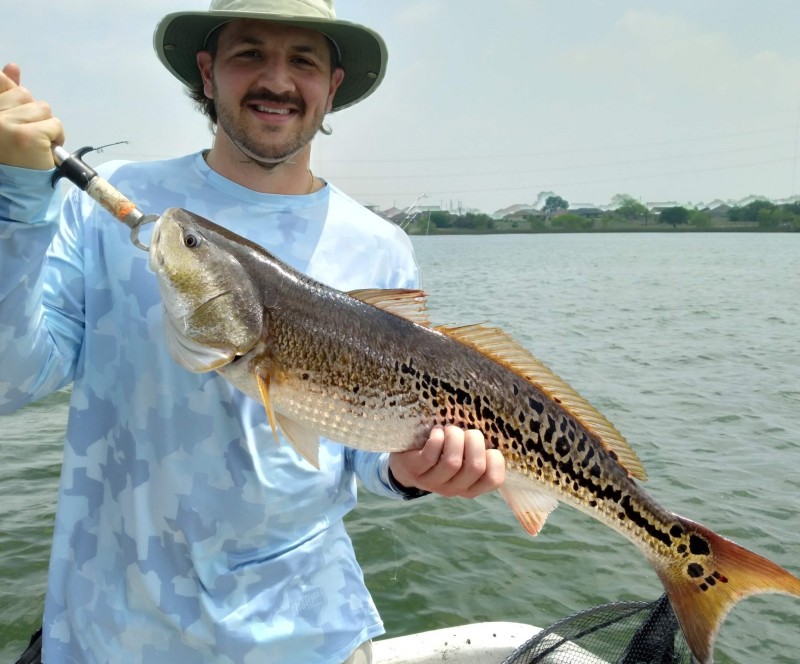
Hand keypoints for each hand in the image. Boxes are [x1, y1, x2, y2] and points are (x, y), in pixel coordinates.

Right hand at [0, 63, 63, 169]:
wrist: (14, 188)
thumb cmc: (9, 155)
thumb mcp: (5, 122)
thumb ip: (6, 96)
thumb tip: (12, 66)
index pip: (1, 83)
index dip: (10, 86)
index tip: (15, 82)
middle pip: (25, 96)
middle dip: (31, 114)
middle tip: (24, 136)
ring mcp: (9, 124)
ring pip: (42, 109)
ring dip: (45, 126)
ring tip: (34, 144)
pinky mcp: (29, 135)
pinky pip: (54, 125)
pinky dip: (55, 137)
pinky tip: (43, 150)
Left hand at [389, 425, 504, 498]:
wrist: (405, 463)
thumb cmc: (441, 454)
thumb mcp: (463, 457)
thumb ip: (478, 452)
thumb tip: (495, 433)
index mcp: (470, 486)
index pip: (494, 479)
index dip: (495, 458)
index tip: (486, 447)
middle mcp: (453, 488)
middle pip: (475, 467)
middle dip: (474, 441)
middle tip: (466, 432)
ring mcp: (432, 482)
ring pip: (453, 462)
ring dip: (454, 437)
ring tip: (449, 430)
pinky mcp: (414, 470)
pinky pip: (431, 455)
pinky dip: (437, 438)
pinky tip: (436, 432)